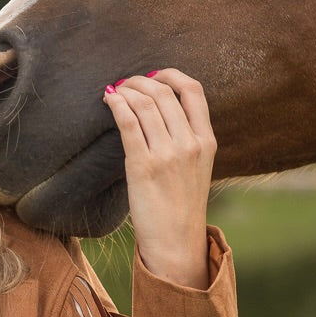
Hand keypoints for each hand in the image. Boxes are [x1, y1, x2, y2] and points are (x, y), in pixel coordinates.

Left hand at [102, 69, 216, 287]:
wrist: (176, 242)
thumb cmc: (181, 206)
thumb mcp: (197, 168)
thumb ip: (186, 138)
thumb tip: (158, 108)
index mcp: (207, 141)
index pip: (194, 91)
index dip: (171, 74)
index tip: (155, 74)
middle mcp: (190, 144)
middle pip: (164, 92)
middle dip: (141, 81)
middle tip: (126, 83)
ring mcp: (167, 154)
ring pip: (144, 103)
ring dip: (126, 90)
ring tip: (115, 91)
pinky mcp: (143, 165)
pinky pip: (128, 121)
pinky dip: (116, 104)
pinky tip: (108, 99)